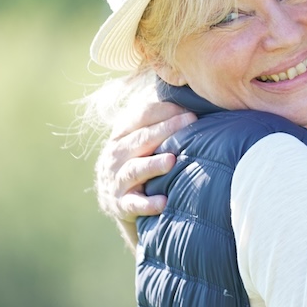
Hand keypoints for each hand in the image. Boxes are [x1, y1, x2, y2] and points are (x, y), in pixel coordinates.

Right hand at [94, 98, 194, 225]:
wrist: (115, 199)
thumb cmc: (137, 161)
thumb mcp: (139, 141)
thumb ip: (156, 123)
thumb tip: (191, 101)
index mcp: (121, 135)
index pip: (141, 116)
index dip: (165, 110)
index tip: (189, 110)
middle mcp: (116, 155)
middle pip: (141, 138)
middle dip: (167, 129)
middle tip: (190, 121)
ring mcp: (117, 180)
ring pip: (135, 169)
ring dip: (153, 165)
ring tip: (171, 160)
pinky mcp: (122, 204)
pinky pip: (135, 204)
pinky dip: (148, 204)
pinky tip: (163, 202)